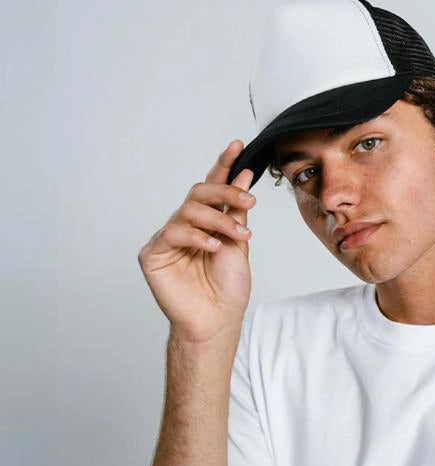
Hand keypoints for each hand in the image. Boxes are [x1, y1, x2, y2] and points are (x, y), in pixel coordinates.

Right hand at [138, 140, 256, 343]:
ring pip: (189, 210)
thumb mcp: (239, 243)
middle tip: (249, 200)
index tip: (238, 145)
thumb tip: (243, 176)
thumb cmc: (227, 289)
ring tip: (238, 235)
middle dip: (226, 192)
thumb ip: (236, 211)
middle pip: (199, 193)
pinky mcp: (153, 254)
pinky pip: (173, 233)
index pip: (213, 188)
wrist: (218, 320)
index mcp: (206, 223)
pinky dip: (196, 236)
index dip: (223, 166)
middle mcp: (185, 227)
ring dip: (219, 219)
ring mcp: (168, 239)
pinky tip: (213, 246)